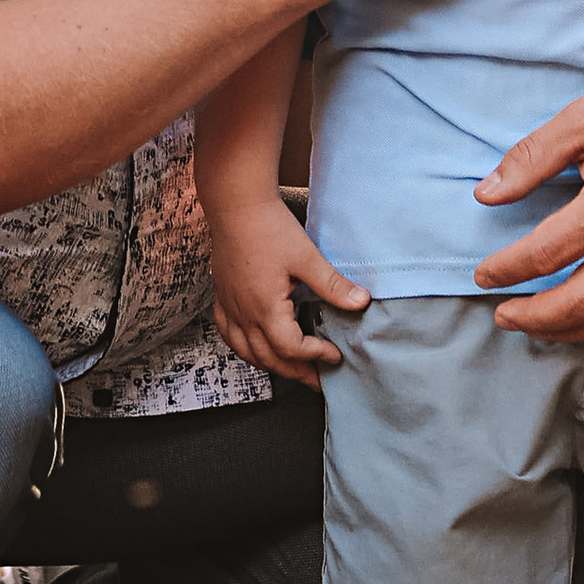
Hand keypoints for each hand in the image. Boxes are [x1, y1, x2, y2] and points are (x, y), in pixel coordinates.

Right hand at [208, 196, 367, 387]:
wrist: (235, 203)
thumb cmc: (268, 227)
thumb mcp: (306, 257)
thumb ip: (333, 284)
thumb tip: (361, 302)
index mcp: (266, 308)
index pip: (291, 349)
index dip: (315, 356)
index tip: (334, 355)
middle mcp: (244, 314)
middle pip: (268, 359)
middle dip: (295, 372)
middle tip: (317, 379)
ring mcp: (230, 306)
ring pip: (246, 352)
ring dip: (270, 365)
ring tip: (291, 368)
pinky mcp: (222, 296)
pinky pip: (228, 335)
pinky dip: (243, 348)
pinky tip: (253, 347)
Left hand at [468, 41, 583, 339]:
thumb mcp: (582, 118)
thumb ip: (531, 158)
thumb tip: (485, 194)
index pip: (547, 252)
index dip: (508, 270)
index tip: (483, 275)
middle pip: (583, 299)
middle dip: (536, 318)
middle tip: (504, 317)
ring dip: (575, 331)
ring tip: (543, 327)